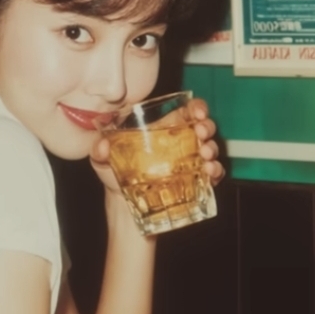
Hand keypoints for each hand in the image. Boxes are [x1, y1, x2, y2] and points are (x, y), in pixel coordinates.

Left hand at [89, 98, 225, 196]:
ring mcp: (190, 162)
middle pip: (203, 126)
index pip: (186, 111)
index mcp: (162, 130)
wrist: (124, 205)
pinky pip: (212, 174)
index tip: (198, 113)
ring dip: (212, 148)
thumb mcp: (102, 159)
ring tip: (205, 155)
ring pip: (211, 148)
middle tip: (201, 133)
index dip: (197, 108)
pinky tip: (209, 172)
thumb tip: (103, 145)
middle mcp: (179, 143)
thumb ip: (99, 150)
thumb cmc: (115, 175)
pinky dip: (215, 171)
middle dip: (207, 126)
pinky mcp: (195, 182)